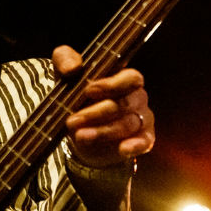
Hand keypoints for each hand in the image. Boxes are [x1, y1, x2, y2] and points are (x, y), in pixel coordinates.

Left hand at [53, 45, 154, 166]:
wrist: (80, 134)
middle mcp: (137, 97)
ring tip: (80, 136)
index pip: (130, 77)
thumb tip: (72, 68)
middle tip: (73, 120)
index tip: (88, 91)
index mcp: (124, 78)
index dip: (111, 84)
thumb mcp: (66, 77)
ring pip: (128, 124)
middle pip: (126, 102)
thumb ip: (65, 60)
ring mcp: (142, 119)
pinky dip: (134, 145)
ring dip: (103, 131)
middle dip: (98, 112)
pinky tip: (122, 149)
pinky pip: (144, 142)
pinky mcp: (143, 140)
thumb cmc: (77, 100)